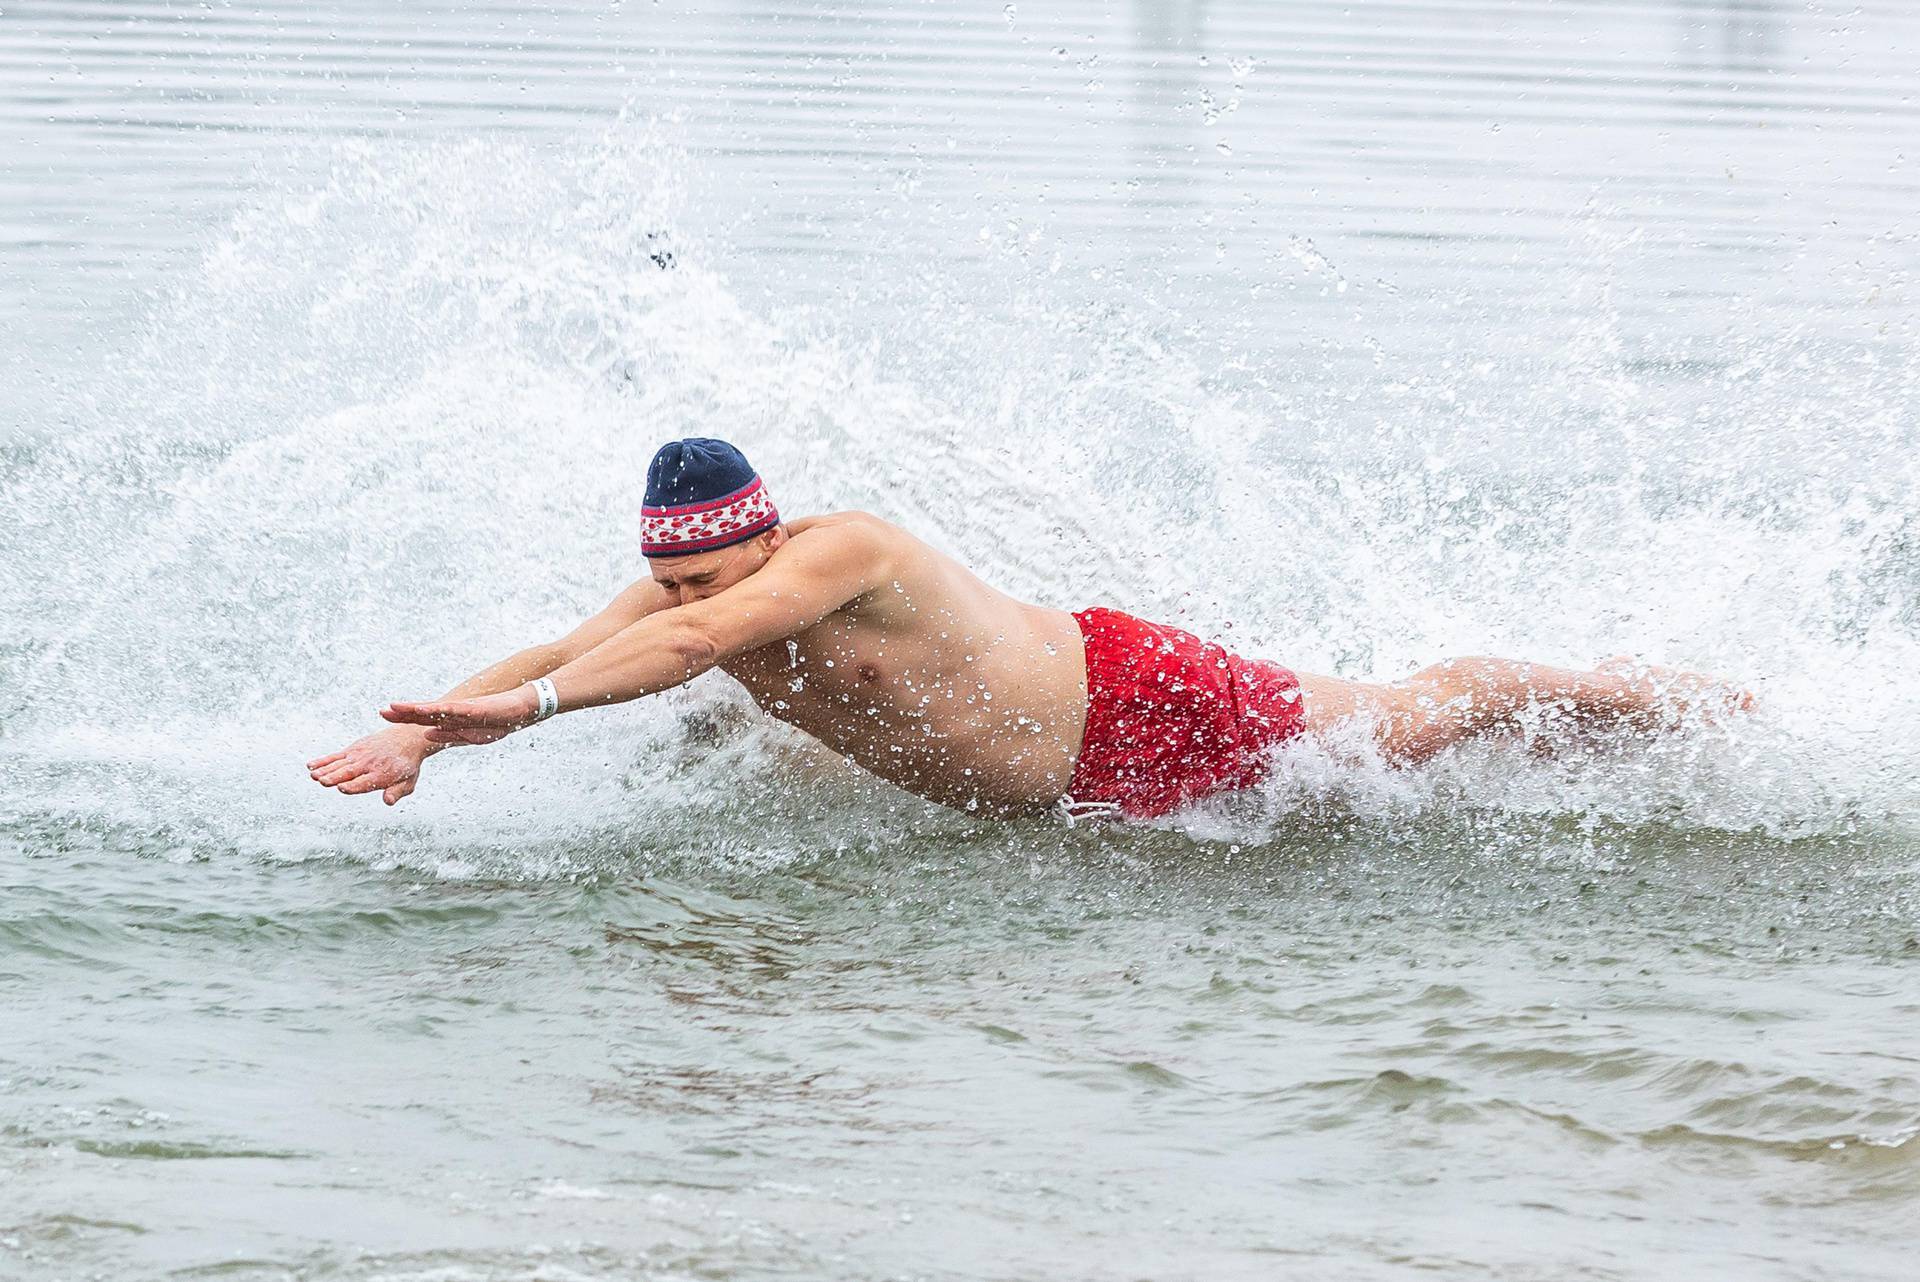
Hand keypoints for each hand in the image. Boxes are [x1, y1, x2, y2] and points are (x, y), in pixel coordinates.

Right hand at [307, 727, 431, 805]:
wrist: (408, 738)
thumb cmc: (407, 765)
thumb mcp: (408, 782)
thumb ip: (397, 792)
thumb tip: (388, 801)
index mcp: (382, 775)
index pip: (365, 783)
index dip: (353, 786)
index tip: (342, 788)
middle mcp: (369, 764)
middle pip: (349, 772)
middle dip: (335, 777)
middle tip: (322, 781)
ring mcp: (360, 755)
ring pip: (340, 764)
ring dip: (325, 770)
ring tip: (313, 775)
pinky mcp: (354, 749)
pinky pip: (336, 755)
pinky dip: (324, 760)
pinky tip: (311, 766)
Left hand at [379, 685, 540, 745]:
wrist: (520, 710)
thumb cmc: (495, 723)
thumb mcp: (468, 736)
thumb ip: (447, 735)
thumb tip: (426, 734)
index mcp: (450, 721)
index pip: (422, 719)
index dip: (404, 718)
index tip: (385, 716)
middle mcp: (453, 713)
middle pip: (423, 712)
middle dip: (403, 713)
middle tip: (382, 711)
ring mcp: (463, 709)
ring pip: (434, 710)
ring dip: (414, 709)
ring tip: (396, 707)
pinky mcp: (474, 708)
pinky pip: (453, 710)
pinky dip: (438, 710)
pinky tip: (425, 709)